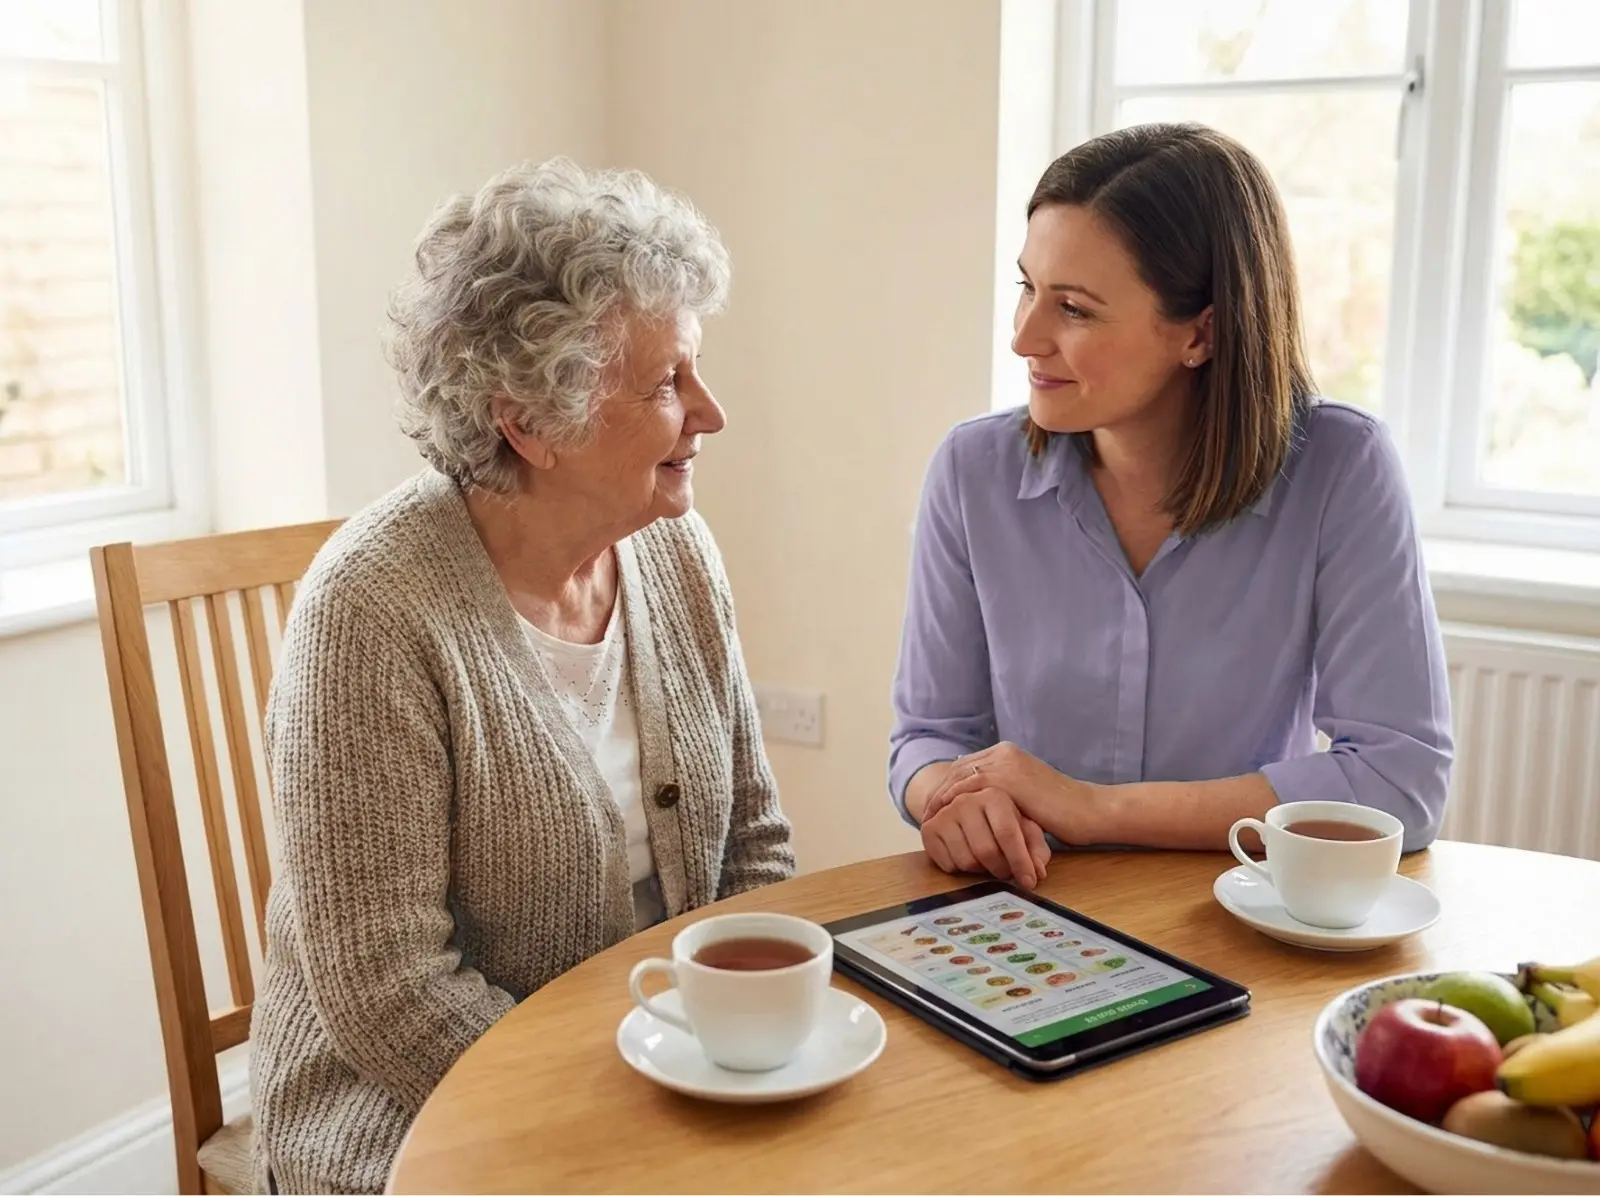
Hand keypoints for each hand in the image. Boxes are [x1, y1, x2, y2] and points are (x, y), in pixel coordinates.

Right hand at [920, 788, 1052, 888]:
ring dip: (980, 870)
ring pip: (967, 861)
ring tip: (986, 861)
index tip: (1029, 882)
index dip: (1020, 862)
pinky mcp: (928, 830)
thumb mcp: (1023, 828)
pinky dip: (960, 869)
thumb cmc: (1000, 821)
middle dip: (1001, 869)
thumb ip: (1036, 848)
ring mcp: (944, 814)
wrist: (961, 809)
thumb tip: (1038, 872)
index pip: (1008, 834)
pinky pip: (948, 865)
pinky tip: (966, 856)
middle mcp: (966, 800)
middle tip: (1006, 872)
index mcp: (993, 795)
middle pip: (986, 851)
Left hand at [923, 742, 1102, 844]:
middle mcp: (1004, 753)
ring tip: (928, 821)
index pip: (966, 767)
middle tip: (924, 816)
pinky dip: (952, 804)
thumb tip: (981, 810)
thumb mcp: (1027, 798)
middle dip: (939, 793)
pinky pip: (968, 790)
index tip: (935, 808)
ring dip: (940, 800)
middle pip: (958, 771)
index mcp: (1008, 754)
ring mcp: (1004, 763)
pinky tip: (943, 820)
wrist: (1088, 810)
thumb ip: (1005, 796)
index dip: (948, 787)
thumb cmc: (1063, 812)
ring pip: (959, 779)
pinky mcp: (1006, 779)